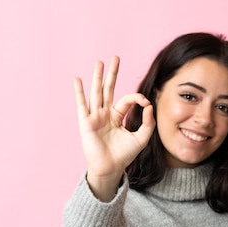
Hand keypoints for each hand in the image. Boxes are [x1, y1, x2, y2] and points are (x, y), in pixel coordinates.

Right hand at [75, 56, 155, 200]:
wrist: (111, 168)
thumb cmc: (124, 155)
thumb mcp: (141, 138)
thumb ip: (148, 122)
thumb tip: (149, 105)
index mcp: (117, 117)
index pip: (127, 100)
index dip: (137, 98)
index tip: (145, 101)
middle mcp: (105, 114)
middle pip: (109, 89)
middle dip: (112, 74)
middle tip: (115, 58)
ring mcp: (94, 117)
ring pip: (97, 93)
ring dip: (98, 77)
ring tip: (99, 62)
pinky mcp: (86, 123)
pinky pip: (82, 105)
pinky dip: (79, 92)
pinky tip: (77, 80)